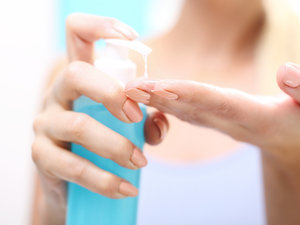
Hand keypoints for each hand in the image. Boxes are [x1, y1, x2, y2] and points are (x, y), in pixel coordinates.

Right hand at [32, 13, 167, 214]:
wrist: (79, 180)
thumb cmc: (106, 143)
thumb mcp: (130, 127)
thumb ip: (148, 120)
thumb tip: (159, 122)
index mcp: (80, 78)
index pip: (77, 34)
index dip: (101, 26)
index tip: (133, 36)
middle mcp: (58, 94)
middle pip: (77, 73)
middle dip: (112, 92)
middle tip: (137, 117)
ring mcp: (45, 124)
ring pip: (78, 125)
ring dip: (116, 145)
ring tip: (140, 163)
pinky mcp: (42, 156)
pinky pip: (73, 166)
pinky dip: (105, 180)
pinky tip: (127, 188)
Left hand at [125, 63, 299, 166]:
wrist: (289, 142)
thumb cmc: (299, 123)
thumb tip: (286, 71)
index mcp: (250, 117)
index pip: (214, 102)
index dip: (186, 94)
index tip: (158, 87)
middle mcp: (226, 121)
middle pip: (189, 107)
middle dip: (159, 97)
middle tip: (130, 87)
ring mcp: (215, 122)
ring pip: (180, 110)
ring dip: (154, 100)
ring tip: (130, 88)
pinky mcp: (210, 119)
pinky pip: (182, 112)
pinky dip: (161, 103)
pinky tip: (145, 96)